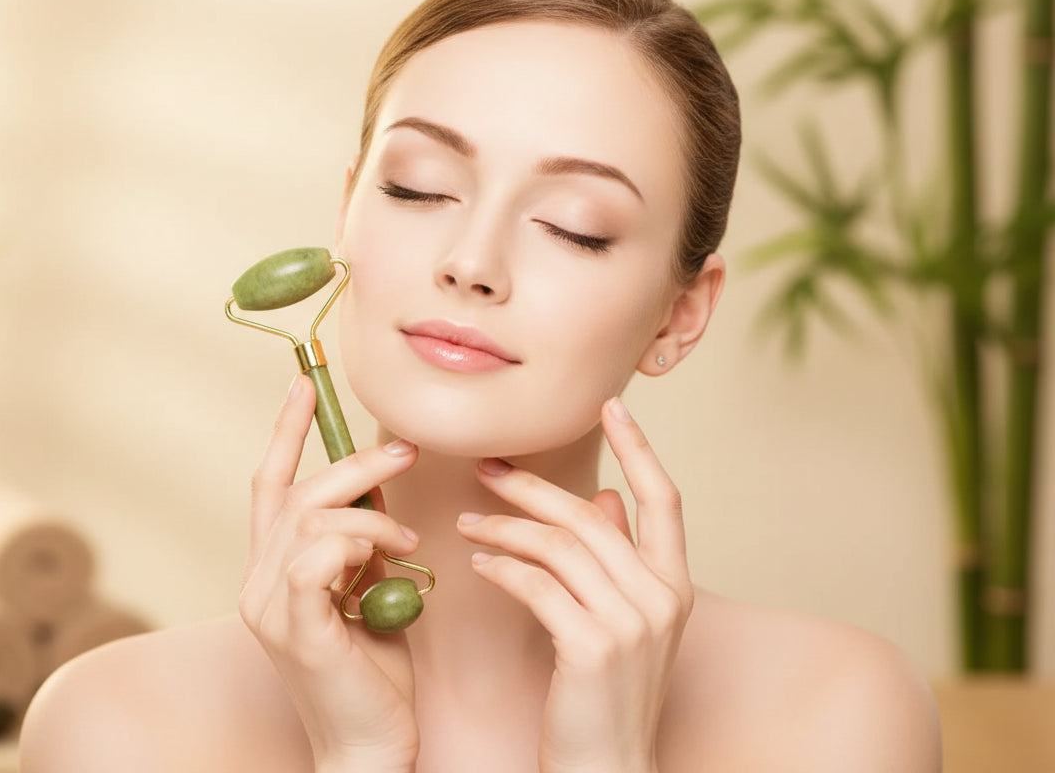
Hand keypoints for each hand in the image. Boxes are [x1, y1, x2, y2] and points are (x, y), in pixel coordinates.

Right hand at [238, 374, 421, 772]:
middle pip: (296, 492)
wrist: (371, 746)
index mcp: (273, 570)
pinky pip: (313, 559)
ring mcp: (269, 607)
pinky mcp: (296, 629)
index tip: (303, 384)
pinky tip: (392, 561)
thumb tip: (379, 488)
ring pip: (309, 518)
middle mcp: (257, 583)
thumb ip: (362, 543)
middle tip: (406, 452)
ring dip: (369, 513)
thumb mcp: (370, 590)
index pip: (271, 486)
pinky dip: (356, 544)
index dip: (286, 432)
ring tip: (409, 541)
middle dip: (355, 464)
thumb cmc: (375, 674)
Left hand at [457, 396, 691, 772]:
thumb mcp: (623, 623)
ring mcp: (632, 622)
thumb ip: (620, 560)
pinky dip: (503, 569)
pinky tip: (479, 566)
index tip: (612, 406)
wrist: (607, 769)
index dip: (641, 448)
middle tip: (488, 467)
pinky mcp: (592, 646)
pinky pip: (538, 585)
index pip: (665, 499)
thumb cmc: (604, 696)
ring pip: (558, 546)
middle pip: (591, 516)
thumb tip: (612, 500)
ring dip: (504, 529)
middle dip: (533, 487)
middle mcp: (662, 597)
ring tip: (466, 525)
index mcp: (674, 584)